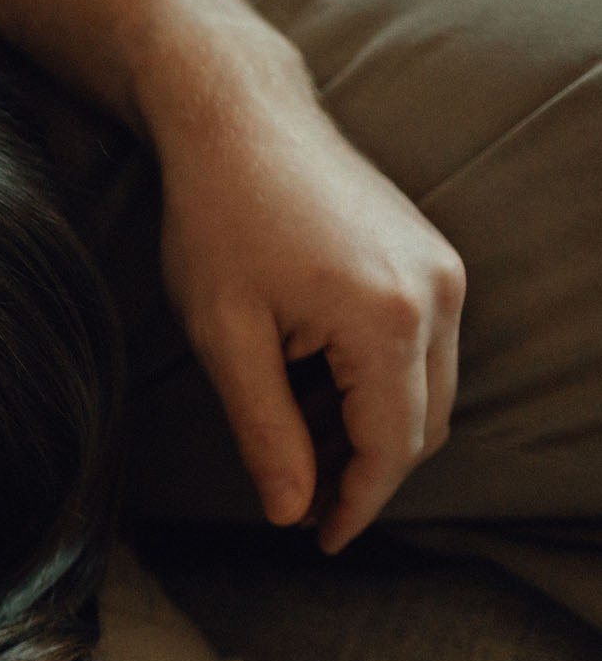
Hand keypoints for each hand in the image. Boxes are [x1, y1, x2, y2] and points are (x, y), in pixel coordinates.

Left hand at [150, 64, 465, 553]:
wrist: (240, 119)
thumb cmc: (218, 220)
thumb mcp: (225, 337)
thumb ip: (265, 431)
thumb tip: (292, 512)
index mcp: (387, 319)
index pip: (390, 448)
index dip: (356, 505)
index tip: (318, 541)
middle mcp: (436, 295)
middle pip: (423, 426)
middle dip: (368, 475)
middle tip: (303, 506)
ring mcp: (442, 271)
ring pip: (429, 391)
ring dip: (375, 432)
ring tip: (301, 449)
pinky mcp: (431, 257)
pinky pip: (423, 350)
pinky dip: (380, 387)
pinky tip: (315, 393)